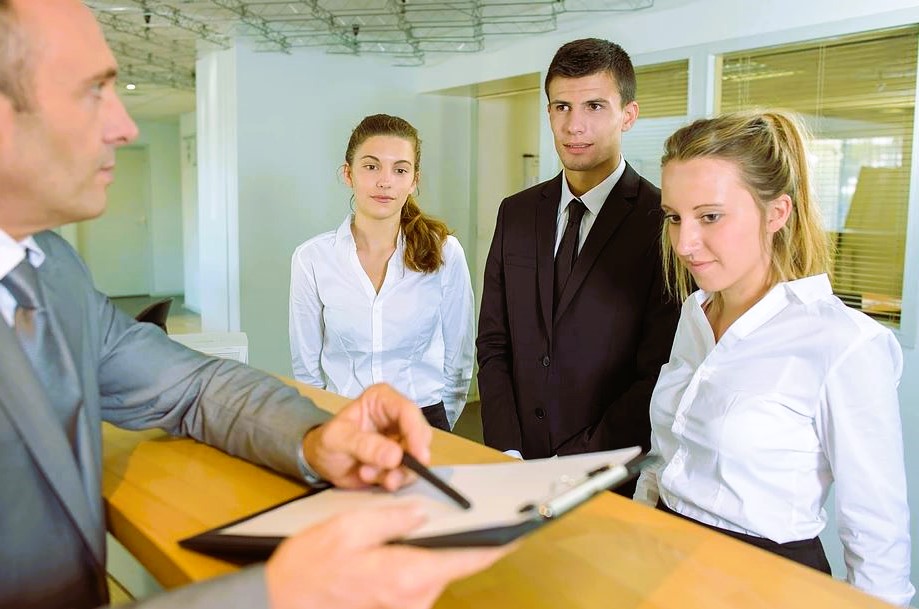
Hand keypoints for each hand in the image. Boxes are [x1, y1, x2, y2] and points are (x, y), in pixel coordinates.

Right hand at [265, 503, 509, 608]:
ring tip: (392, 538)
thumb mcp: (350, 527)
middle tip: (434, 516)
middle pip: (452, 563)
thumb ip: (393, 517)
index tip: (520, 529)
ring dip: (427, 553)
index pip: (469, 558)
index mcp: (408, 575)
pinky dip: (413, 565)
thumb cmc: (309, 571)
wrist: (281, 604)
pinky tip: (386, 555)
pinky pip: (418, 583)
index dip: (498, 542)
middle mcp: (414, 600)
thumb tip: (422, 510)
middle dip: (450, 539)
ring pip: (434, 572)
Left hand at [303, 384, 431, 489]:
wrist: (321, 462)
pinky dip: (394, 480)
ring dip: (397, 473)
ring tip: (368, 476)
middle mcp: (397, 417)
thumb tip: (395, 456)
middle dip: (408, 458)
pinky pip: (409, 472)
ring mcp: (401, 439)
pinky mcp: (401, 460)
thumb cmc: (327, 441)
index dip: (416, 432)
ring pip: (417, 457)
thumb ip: (364, 445)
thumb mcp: (338, 439)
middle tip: (391, 476)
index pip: (408, 411)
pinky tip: (373, 480)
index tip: (418, 456)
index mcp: (382, 399)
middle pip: (419, 435)